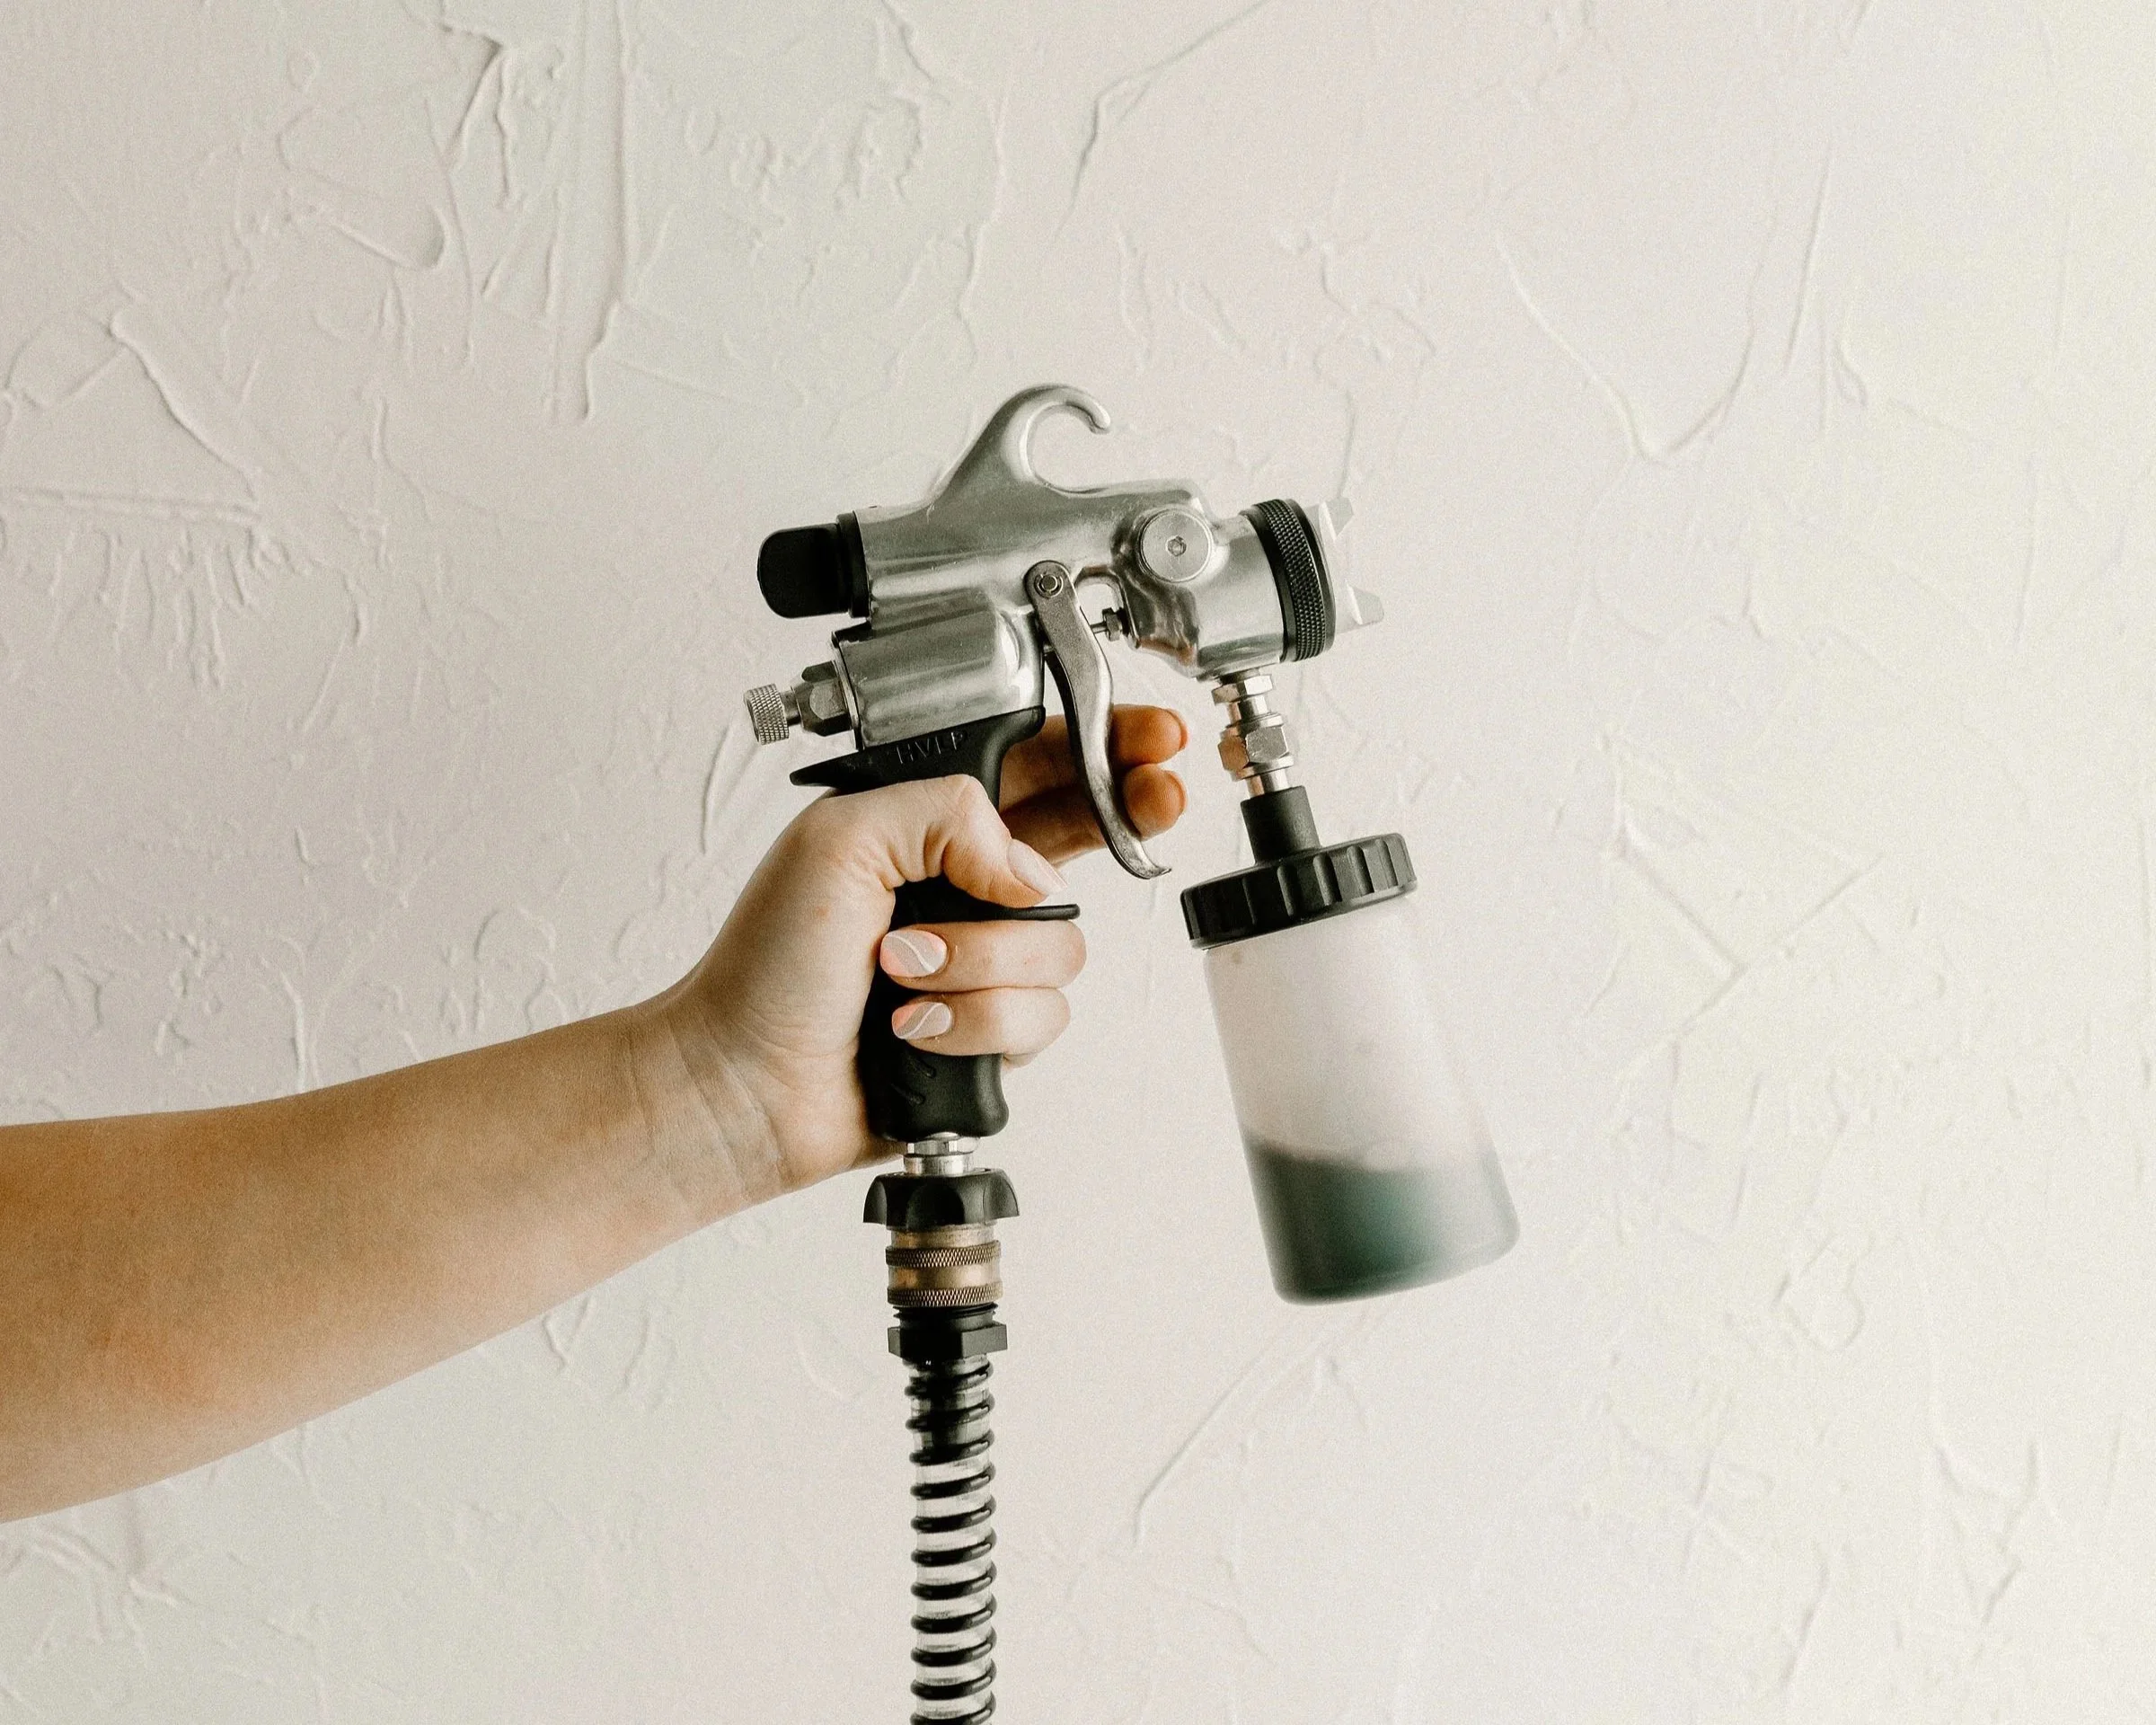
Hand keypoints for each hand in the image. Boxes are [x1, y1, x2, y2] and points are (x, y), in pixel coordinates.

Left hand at [637, 708, 1188, 1201]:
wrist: (745, 1084)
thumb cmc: (765, 966)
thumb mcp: (841, 837)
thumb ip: (947, 811)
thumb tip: (1025, 867)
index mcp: (924, 822)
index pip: (1032, 765)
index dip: (1101, 748)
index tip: (1151, 742)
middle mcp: (962, 887)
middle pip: (1081, 842)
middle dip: (1118, 824)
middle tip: (1152, 804)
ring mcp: (982, 961)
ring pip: (1061, 946)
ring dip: (979, 962)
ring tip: (902, 973)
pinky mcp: (992, 1031)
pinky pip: (1041, 1018)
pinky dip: (973, 1024)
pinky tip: (915, 1029)